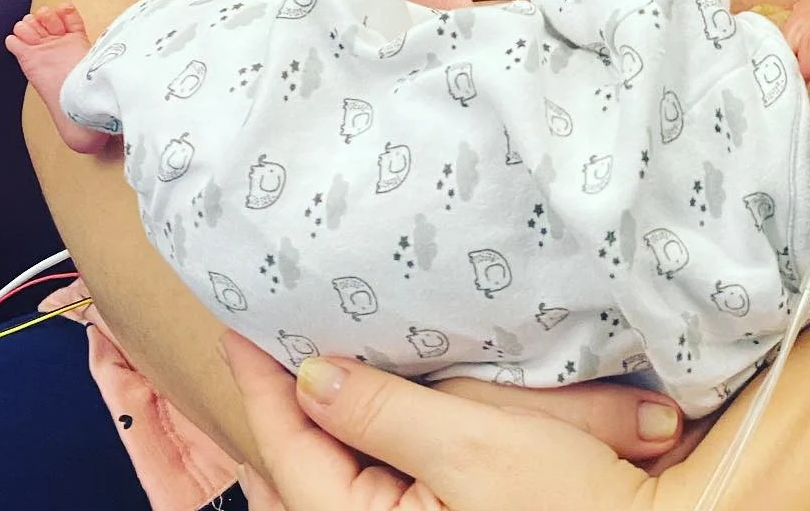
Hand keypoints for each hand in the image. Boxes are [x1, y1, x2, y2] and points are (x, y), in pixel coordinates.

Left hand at [222, 332, 663, 510]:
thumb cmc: (569, 504)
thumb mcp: (472, 443)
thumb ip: (383, 411)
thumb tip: (312, 374)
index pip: (290, 442)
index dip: (263, 376)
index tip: (241, 317)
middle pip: (306, 462)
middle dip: (287, 396)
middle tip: (269, 329)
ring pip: (342, 468)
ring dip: (329, 412)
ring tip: (308, 355)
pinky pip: (383, 473)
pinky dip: (371, 428)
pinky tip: (373, 398)